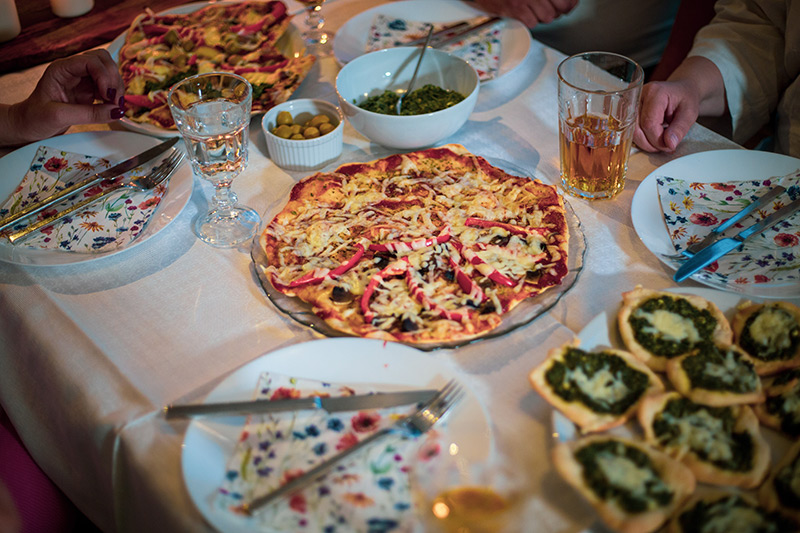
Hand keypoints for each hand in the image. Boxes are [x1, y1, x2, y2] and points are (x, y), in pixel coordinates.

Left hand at [0, 49, 125, 146]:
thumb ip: (89, 114)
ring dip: (116, 88)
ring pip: (109, 72)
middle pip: (103, 61)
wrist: (29, 125)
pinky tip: (112, 108)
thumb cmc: (35, 118)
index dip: (104, 76)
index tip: (108, 96)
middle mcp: (73, 70)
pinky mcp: (89, 91)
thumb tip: (116, 112)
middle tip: (115, 101)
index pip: (90, 61)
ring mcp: (82, 80)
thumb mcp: (59, 117)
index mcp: (61, 69)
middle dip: (113, 79)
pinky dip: (114, 96)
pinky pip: (108, 86)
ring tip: (115, 106)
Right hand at [472, 0, 577, 27]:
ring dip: (542, 17)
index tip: (569, 6)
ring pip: (547, 17)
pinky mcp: (516, 9)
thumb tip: (568, 3)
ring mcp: (526, 0)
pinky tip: (525, 15)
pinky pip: (532, 23)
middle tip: (551, 10)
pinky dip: (530, 21)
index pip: (566, 0)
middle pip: (559, 9)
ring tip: (535, 11)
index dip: (570, 5)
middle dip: (557, 12)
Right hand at [634, 56, 725, 152]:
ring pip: (630, 131)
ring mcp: (630, 102)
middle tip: (664, 146)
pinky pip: (629, 129)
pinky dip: (640, 137)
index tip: (669, 145)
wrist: (680, 90)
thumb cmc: (685, 99)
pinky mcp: (626, 110)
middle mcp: (638, 96)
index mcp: (654, 93)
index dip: (657, 140)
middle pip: (636, 129)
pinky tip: (651, 137)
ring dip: (644, 142)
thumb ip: (680, 129)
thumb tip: (669, 145)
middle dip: (649, 143)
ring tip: (659, 141)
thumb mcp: (690, 113)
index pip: (649, 124)